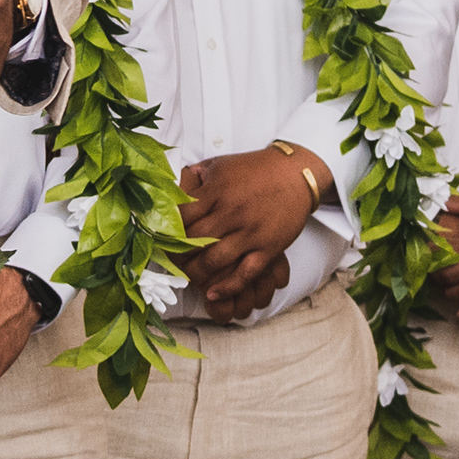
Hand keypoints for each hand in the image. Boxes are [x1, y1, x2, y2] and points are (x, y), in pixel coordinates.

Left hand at [177, 145, 318, 321]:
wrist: (295, 174)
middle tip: (171, 262)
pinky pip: (245, 273)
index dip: (168, 230)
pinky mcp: (268, 247)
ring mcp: (251, 232)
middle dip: (178, 255)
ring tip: (189, 277)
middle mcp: (232, 212)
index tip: (162, 238)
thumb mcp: (220, 165)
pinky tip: (213, 293)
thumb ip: (196, 178)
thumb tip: (170, 188)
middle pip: (194, 241)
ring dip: (197, 273)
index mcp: (217, 190)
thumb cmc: (255, 169)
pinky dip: (227, 287)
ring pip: (215, 261)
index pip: (182, 216)